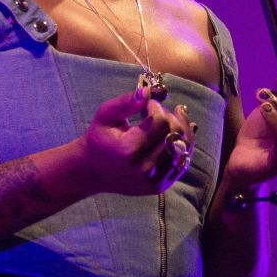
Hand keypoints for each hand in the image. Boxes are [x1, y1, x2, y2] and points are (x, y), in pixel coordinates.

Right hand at [73, 81, 195, 196]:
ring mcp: (154, 180)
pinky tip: (178, 132)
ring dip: (180, 129)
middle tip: (159, 111)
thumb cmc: (100, 139)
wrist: (93, 171)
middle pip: (174, 134)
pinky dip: (183, 145)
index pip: (160, 122)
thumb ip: (127, 101)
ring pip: (183, 148)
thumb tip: (150, 90)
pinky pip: (182, 162)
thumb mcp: (106, 115)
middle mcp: (144, 169)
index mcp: (129, 151)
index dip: (157, 107)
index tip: (149, 104)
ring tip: (173, 117)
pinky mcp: (161, 186)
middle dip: (170, 116)